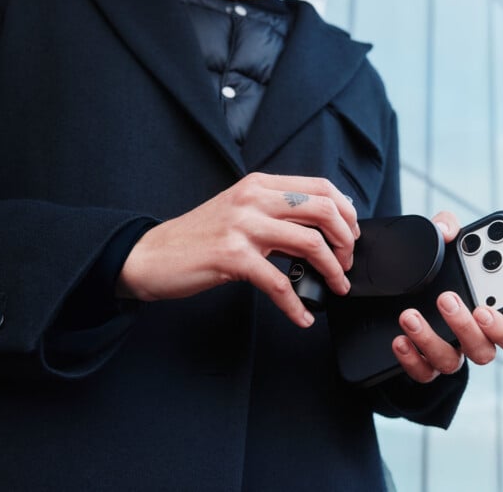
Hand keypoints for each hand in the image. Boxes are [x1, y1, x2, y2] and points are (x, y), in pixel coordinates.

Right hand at [116, 173, 358, 327]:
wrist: (151, 255)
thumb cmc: (200, 238)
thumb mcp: (240, 211)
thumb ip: (276, 211)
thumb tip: (323, 227)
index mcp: (260, 184)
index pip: (320, 186)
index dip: (346, 211)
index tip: (351, 234)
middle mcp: (253, 198)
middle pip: (323, 210)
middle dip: (345, 240)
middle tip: (346, 263)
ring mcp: (242, 226)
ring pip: (309, 243)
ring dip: (332, 270)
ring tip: (336, 287)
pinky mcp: (232, 256)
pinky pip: (279, 282)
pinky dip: (296, 305)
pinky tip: (301, 317)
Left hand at [391, 211, 502, 382]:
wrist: (403, 290)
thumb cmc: (440, 266)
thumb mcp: (443, 243)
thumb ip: (448, 228)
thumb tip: (445, 229)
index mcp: (491, 317)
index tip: (485, 307)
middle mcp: (475, 340)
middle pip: (484, 351)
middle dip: (465, 326)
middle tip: (446, 299)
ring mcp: (450, 355)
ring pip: (450, 362)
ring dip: (430, 339)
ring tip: (409, 315)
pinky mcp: (424, 364)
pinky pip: (422, 373)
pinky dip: (411, 359)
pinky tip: (399, 339)